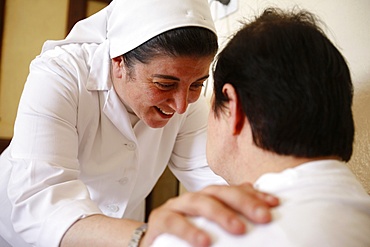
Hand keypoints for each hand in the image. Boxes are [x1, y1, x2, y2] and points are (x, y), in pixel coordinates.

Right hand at [140, 183, 278, 246]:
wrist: (155, 242)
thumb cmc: (187, 234)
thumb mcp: (212, 227)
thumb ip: (230, 218)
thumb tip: (260, 215)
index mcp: (207, 199)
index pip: (232, 191)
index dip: (254, 195)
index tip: (274, 204)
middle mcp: (193, 198)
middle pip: (218, 191)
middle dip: (243, 201)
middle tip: (264, 216)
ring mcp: (175, 206)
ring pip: (198, 201)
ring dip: (220, 213)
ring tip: (239, 229)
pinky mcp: (159, 220)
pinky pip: (173, 222)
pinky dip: (189, 231)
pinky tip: (204, 241)